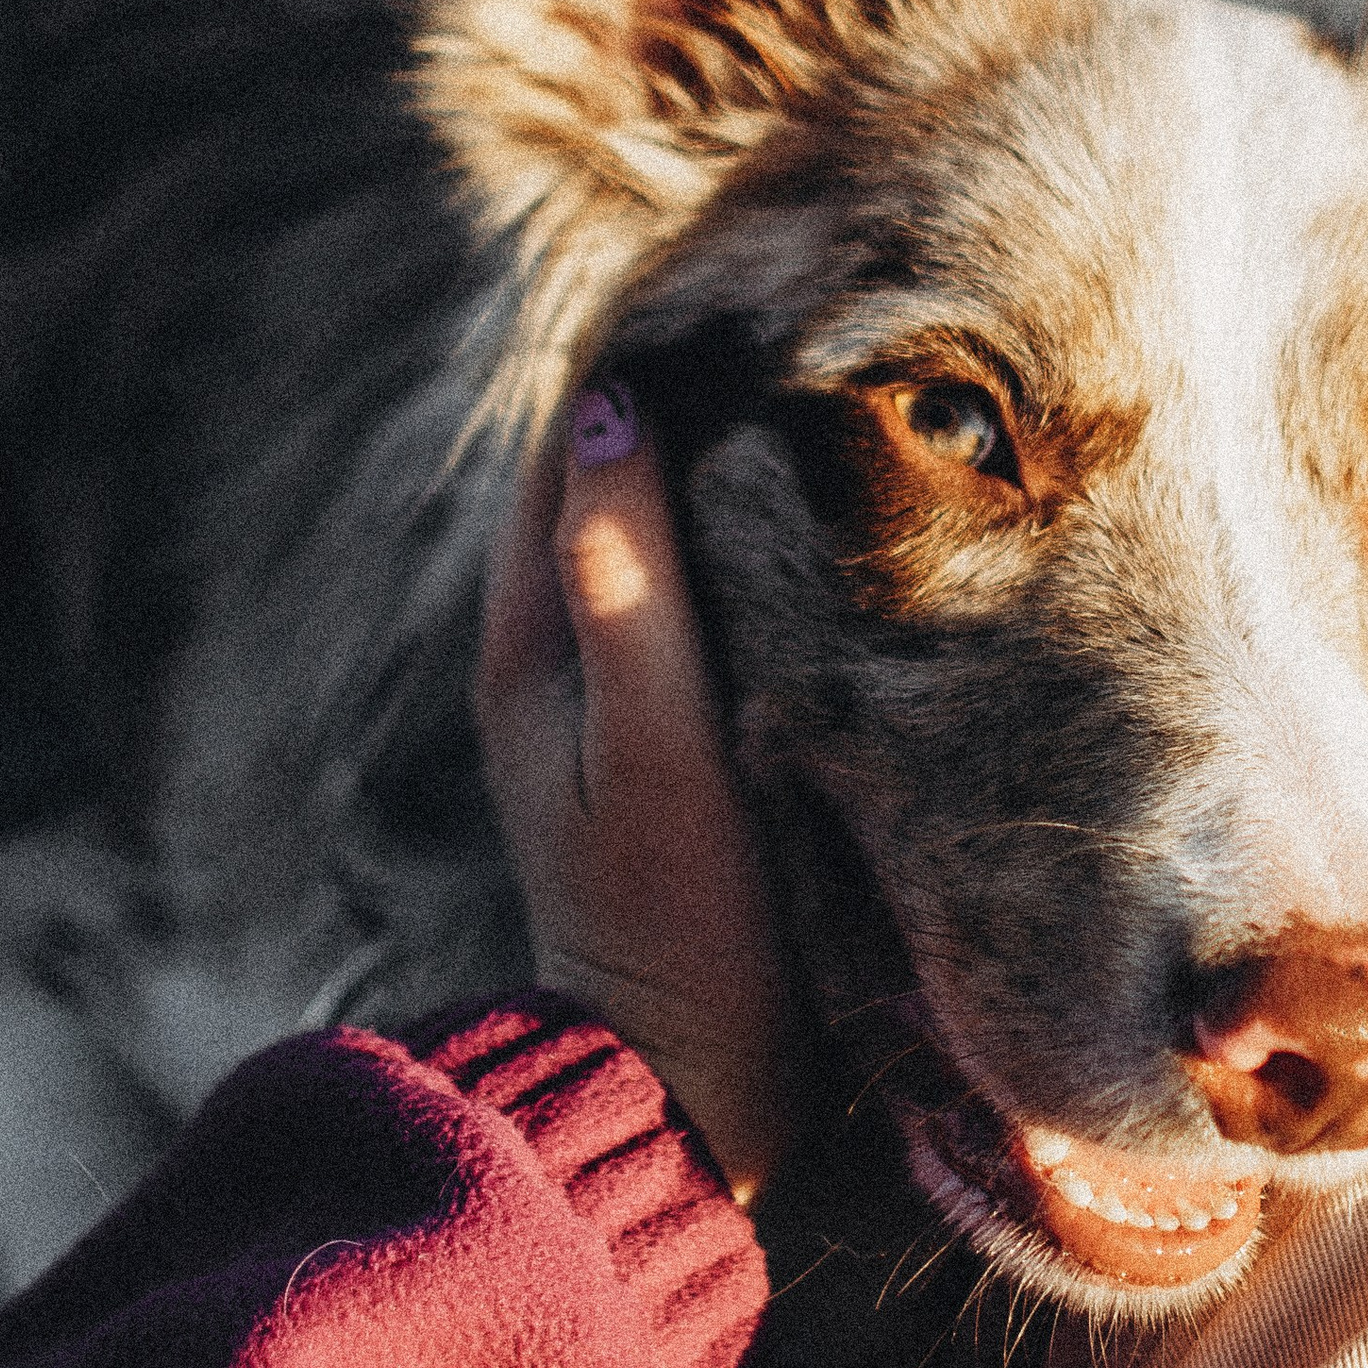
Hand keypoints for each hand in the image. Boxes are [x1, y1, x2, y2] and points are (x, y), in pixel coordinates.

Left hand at [477, 382, 800, 1203]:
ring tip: (836, 389)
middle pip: (612, 476)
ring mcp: (616, 704)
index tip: (742, 275)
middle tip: (812, 310)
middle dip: (694, 390)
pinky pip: (706, 603)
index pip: (569, 439)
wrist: (692, 1092)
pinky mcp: (676, 747)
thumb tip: (604, 410)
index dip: (645, 348)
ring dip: (729, 464)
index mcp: (529, 640)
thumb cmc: (677, 923)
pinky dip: (753, 545)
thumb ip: (625, 582)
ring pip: (663, 537)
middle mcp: (558, 658)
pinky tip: (837, 528)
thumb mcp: (650, 743)